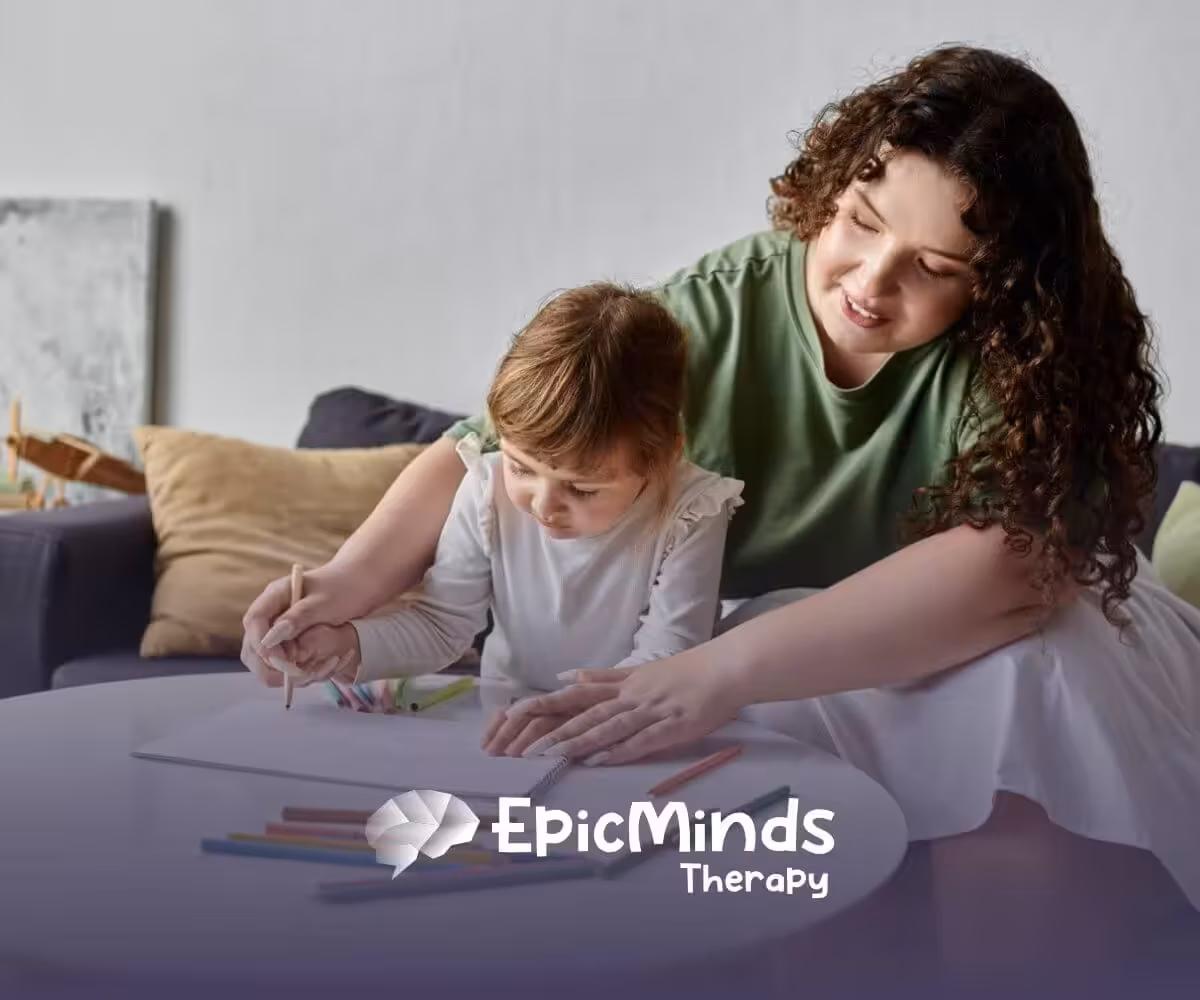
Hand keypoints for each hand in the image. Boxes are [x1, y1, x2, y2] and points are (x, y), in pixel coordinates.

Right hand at [240, 567, 361, 685]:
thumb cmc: (345, 588)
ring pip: (265, 657)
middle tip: (294, 672)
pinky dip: (293, 669)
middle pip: (253, 643)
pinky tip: (314, 668)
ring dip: (280, 670)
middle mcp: (273, 612)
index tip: (279, 658)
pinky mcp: (291, 641)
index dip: (261, 643)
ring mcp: (280, 627)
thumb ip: (298, 618)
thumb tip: (271, 638)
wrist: (362, 585)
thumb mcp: (324, 602)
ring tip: (307, 671)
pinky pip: (283, 661)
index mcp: (276, 595)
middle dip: (268, 663)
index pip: (254, 620)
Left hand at [483, 648, 744, 763]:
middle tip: (527, 746)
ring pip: (611, 727)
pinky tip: (600, 760)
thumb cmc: (686, 671)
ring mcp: (653, 711)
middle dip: (557, 730)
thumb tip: (565, 675)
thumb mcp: (640, 670)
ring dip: (581, 741)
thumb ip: (603, 677)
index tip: (517, 714)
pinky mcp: (674, 726)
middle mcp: (633, 696)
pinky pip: (642, 740)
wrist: (726, 668)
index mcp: (625, 684)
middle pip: (589, 713)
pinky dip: (620, 750)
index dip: (549, 705)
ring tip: (554, 754)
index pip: (579, 695)